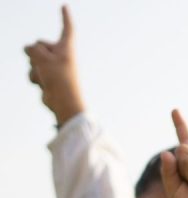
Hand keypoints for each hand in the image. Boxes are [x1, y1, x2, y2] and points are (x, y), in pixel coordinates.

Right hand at [24, 6, 83, 125]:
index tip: (65, 6)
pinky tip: (43, 86)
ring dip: (34, 69)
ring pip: (33, 60)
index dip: (65, 17)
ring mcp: (53, 68)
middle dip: (35, 53)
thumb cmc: (59, 79)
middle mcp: (61, 56)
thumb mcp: (42, 57)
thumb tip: (27, 50)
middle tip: (46, 66)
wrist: (64, 104)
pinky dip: (35, 78)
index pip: (67, 28)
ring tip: (46, 78)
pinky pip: (33, 72)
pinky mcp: (48, 79)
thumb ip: (32, 48)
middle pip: (39, 44)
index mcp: (66, 48)